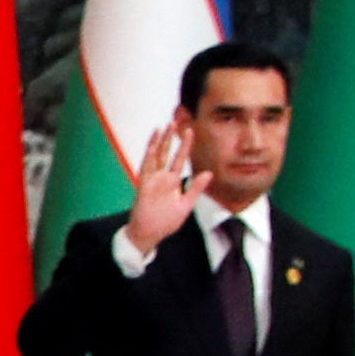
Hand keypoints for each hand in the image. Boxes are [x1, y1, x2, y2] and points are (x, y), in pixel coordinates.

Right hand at [123, 112, 208, 255]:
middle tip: (176, 121)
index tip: (190, 131)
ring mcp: (152, 180)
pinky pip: (147, 166)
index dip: (185, 145)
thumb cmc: (165, 221)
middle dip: (171, 138)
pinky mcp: (145, 185)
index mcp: (172, 182)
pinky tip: (153, 143)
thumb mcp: (186, 204)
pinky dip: (149, 154)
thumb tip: (209, 173)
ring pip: (155, 156)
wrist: (149, 234)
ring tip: (164, 127)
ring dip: (159, 142)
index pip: (180, 159)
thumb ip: (197, 188)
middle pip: (166, 153)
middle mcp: (161, 177)